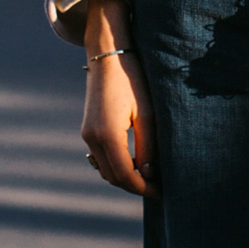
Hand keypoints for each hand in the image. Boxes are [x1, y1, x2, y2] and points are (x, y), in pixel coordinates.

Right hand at [80, 1, 157, 198]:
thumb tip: (149, 173)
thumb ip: (148, 147)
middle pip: (112, 177)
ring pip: (105, 169)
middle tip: (158, 186)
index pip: (124, 175)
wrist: (108, 55)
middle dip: (134, 186)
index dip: (143, 188)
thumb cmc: (132, 81)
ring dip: (125, 176)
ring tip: (149, 175)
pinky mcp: (87, 129)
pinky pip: (101, 157)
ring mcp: (86, 134)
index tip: (162, 192)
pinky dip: (117, 164)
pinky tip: (136, 160)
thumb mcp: (147, 114)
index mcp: (107, 136)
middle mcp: (92, 139)